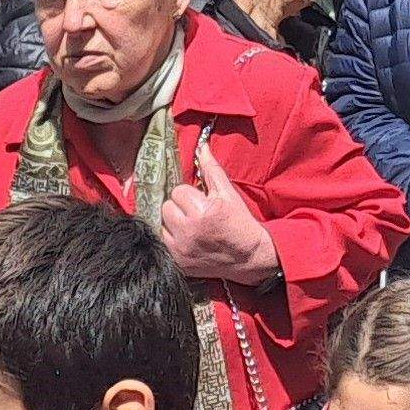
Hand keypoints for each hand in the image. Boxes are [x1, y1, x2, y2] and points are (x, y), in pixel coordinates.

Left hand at [156, 138, 281, 285]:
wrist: (249, 257)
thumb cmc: (239, 222)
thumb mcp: (228, 194)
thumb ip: (211, 170)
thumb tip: (201, 146)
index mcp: (203, 211)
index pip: (178, 191)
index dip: (189, 196)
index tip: (201, 203)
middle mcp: (189, 231)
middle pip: (167, 207)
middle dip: (179, 208)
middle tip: (194, 215)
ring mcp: (181, 249)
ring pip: (160, 224)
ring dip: (171, 224)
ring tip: (188, 227)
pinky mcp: (177, 262)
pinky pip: (161, 242)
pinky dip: (169, 239)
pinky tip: (183, 239)